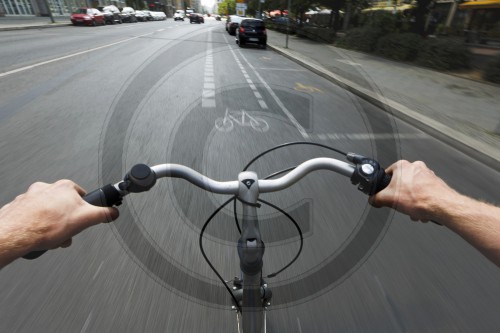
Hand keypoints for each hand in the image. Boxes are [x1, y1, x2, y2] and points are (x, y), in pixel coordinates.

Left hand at [0, 180, 118, 258]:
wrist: (15, 234)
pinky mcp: (20, 206)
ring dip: (52, 225)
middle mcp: (48, 188)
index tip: (82, 220)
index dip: (84, 212)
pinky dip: (36, 225)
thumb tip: (113, 212)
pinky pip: (33, 216)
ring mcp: (31, 196)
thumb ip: (103, 214)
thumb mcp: (85, 220)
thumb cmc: (45, 225)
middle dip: (67, 222)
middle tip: (66, 233)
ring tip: (51, 237)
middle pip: (64, 206)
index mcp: (65, 187)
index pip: (82, 196)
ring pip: (48, 211)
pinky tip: (38, 236)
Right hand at [369, 160, 458, 222]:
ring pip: (413, 190)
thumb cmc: (420, 199)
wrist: (442, 206)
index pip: (387, 175)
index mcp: (402, 166)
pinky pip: (424, 193)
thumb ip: (375, 198)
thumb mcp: (388, 200)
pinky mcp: (435, 183)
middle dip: (401, 197)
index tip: (386, 195)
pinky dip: (422, 202)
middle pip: (401, 184)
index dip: (385, 187)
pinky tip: (422, 211)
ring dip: (412, 202)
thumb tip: (373, 200)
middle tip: (402, 205)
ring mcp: (427, 174)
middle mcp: (415, 167)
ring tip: (413, 210)